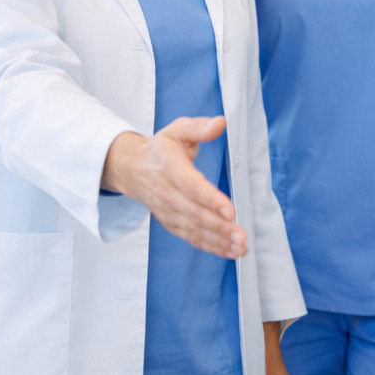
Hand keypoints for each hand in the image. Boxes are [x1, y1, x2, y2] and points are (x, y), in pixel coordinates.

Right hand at [101, 117, 246, 258]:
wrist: (131, 167)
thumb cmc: (161, 148)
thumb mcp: (178, 130)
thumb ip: (199, 127)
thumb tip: (220, 122)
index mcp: (169, 167)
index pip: (191, 186)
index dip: (210, 199)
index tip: (230, 210)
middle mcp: (167, 193)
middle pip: (195, 214)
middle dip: (220, 228)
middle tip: (242, 236)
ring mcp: (168, 211)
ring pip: (194, 230)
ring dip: (218, 241)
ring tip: (241, 247)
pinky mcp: (171, 222)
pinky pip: (191, 237)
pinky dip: (210, 246)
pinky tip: (229, 251)